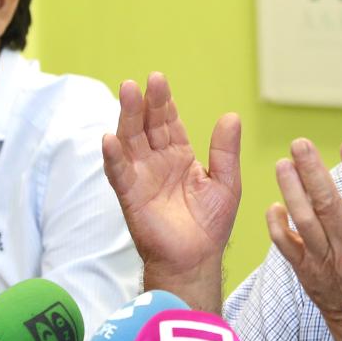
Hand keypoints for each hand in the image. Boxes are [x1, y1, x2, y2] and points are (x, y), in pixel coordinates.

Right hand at [102, 73, 241, 309]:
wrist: (196, 260)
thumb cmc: (211, 226)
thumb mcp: (226, 183)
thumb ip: (225, 151)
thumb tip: (231, 115)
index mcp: (179, 156)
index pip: (167, 122)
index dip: (163, 102)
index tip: (158, 79)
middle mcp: (156, 162)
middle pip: (146, 125)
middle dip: (143, 103)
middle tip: (143, 81)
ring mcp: (141, 177)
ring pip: (130, 141)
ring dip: (126, 118)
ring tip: (126, 93)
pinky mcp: (131, 197)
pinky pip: (119, 174)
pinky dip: (113, 157)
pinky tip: (110, 139)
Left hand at [265, 139, 341, 340]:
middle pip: (328, 207)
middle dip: (312, 173)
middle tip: (299, 143)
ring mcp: (326, 262)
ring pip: (305, 223)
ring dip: (291, 192)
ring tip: (283, 164)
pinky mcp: (307, 272)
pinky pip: (288, 247)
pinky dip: (278, 227)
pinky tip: (274, 205)